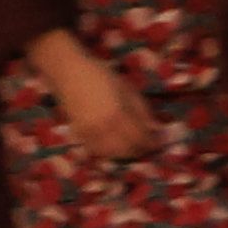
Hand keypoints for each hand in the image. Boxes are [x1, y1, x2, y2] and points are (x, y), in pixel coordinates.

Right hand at [32, 36, 159, 161]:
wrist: (69, 73)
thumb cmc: (102, 76)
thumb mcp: (128, 89)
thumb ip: (143, 112)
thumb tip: (155, 129)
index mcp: (118, 115)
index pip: (140, 138)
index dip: (152, 143)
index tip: (159, 142)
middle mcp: (103, 129)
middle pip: (127, 150)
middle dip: (140, 150)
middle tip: (147, 145)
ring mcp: (89, 134)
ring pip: (112, 154)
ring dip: (125, 153)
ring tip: (132, 146)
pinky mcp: (79, 135)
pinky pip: (96, 151)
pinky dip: (108, 152)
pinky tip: (114, 146)